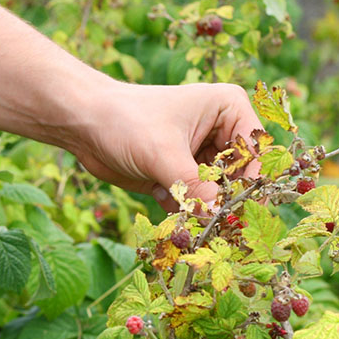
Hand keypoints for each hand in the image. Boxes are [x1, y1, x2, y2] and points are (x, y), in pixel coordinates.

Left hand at [70, 81, 264, 210]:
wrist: (84, 125)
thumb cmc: (126, 121)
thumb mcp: (163, 154)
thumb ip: (193, 188)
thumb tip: (218, 217)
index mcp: (229, 109)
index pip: (254, 152)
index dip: (248, 183)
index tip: (237, 211)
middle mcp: (220, 132)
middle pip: (238, 177)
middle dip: (225, 203)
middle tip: (215, 228)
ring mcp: (201, 157)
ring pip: (216, 194)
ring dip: (202, 212)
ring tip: (189, 225)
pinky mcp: (181, 177)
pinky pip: (194, 203)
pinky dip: (183, 215)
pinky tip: (166, 213)